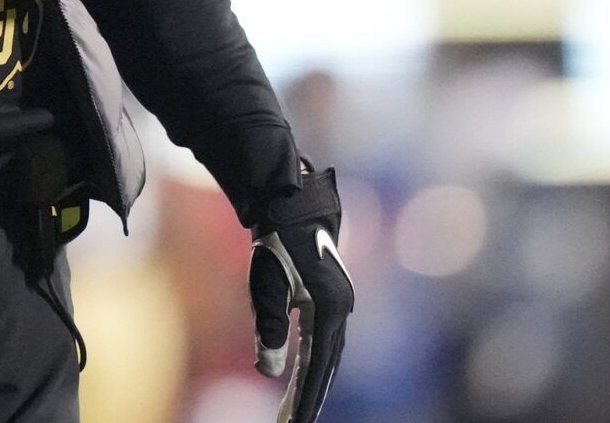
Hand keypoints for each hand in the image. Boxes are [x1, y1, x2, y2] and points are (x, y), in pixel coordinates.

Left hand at [249, 164, 354, 422]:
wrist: (290, 207)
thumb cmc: (276, 244)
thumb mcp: (267, 287)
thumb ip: (269, 330)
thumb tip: (268, 374)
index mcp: (329, 311)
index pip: (318, 368)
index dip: (306, 399)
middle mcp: (341, 311)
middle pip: (327, 366)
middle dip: (311, 397)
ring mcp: (339, 304)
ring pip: (328, 354)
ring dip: (314, 382)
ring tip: (296, 410)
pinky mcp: (331, 299)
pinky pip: (324, 339)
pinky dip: (315, 361)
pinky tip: (302, 375)